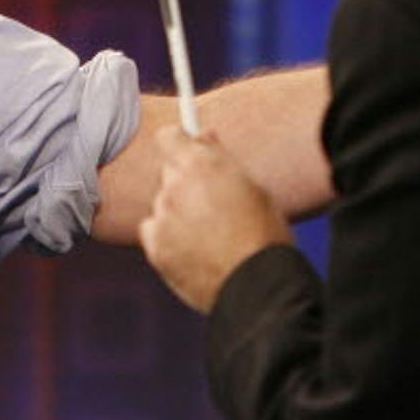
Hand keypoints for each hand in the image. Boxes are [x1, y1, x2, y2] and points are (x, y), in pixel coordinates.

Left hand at [139, 124, 292, 313]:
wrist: (257, 285)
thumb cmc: (264, 234)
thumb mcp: (254, 187)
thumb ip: (220, 157)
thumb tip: (204, 135)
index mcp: (200, 165)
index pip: (168, 136)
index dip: (179, 143)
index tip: (188, 152)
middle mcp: (174, 186)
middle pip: (169, 174)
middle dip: (186, 183)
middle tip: (213, 204)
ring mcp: (162, 217)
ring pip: (164, 205)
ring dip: (179, 213)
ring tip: (211, 236)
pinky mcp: (154, 247)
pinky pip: (155, 232)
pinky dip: (168, 238)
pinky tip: (196, 251)